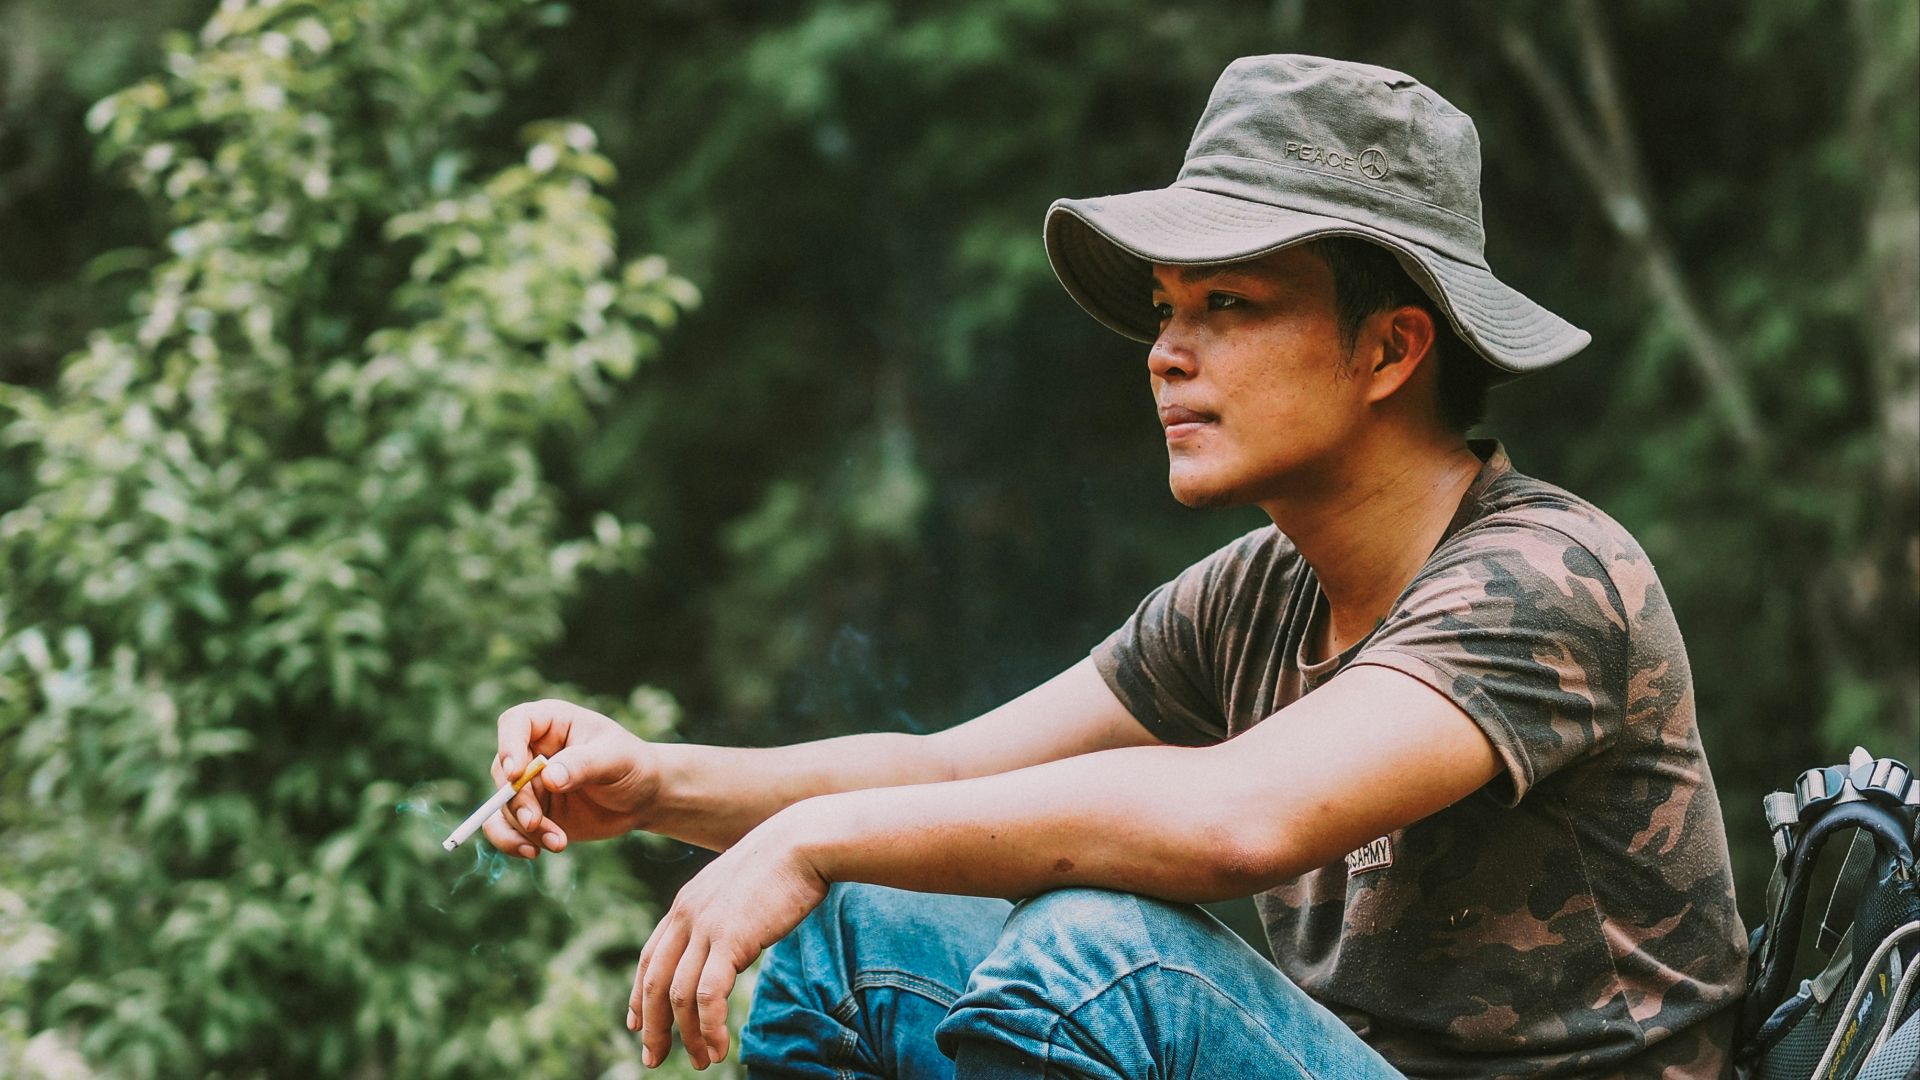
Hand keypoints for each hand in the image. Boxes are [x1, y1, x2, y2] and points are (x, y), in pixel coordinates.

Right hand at [482, 698, 657, 858]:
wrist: (644, 798)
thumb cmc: (633, 765)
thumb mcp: (616, 758)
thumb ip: (584, 764)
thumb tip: (549, 778)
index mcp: (552, 723)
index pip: (516, 723)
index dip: (508, 746)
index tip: (516, 774)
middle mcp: (532, 750)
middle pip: (504, 771)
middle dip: (517, 801)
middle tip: (535, 823)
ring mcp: (529, 783)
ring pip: (502, 805)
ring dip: (522, 828)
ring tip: (557, 842)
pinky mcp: (532, 812)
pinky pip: (506, 827)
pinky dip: (514, 841)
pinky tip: (535, 851)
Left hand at [627, 807, 830, 1069]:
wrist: (803, 842)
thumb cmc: (784, 864)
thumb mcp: (741, 888)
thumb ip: (726, 914)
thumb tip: (732, 942)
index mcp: (686, 904)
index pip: (652, 957)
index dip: (639, 995)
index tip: (636, 1024)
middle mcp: (686, 916)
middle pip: (654, 981)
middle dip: (652, 1026)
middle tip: (653, 1058)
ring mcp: (705, 928)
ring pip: (679, 995)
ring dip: (686, 1036)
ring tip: (700, 1061)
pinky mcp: (730, 940)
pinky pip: (708, 996)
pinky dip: (709, 1028)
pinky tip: (719, 1048)